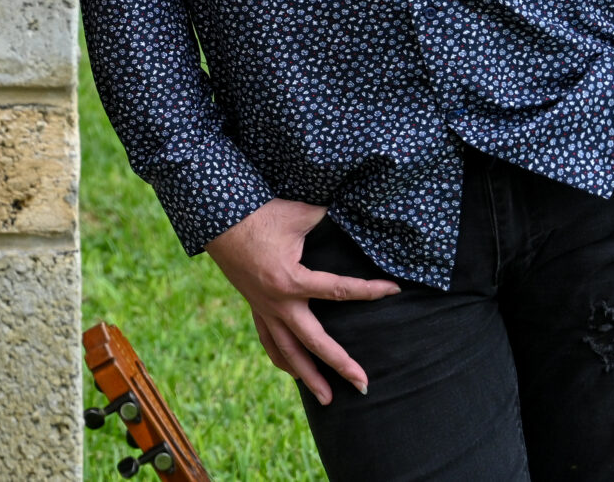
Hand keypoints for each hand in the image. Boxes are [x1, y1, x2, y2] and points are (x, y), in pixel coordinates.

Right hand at [204, 198, 400, 402]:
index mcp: (291, 280)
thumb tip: (354, 214)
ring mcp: (265, 309)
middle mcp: (279, 303)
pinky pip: (269, 341)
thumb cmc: (260, 215)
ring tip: (328, 400)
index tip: (394, 290)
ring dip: (308, 377)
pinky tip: (293, 374)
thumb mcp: (298, 214)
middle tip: (363, 384)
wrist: (219, 222)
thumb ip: (327, 219)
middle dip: (340, 364)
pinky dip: (282, 359)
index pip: (339, 290)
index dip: (369, 290)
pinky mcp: (256, 307)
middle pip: (315, 342)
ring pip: (289, 352)